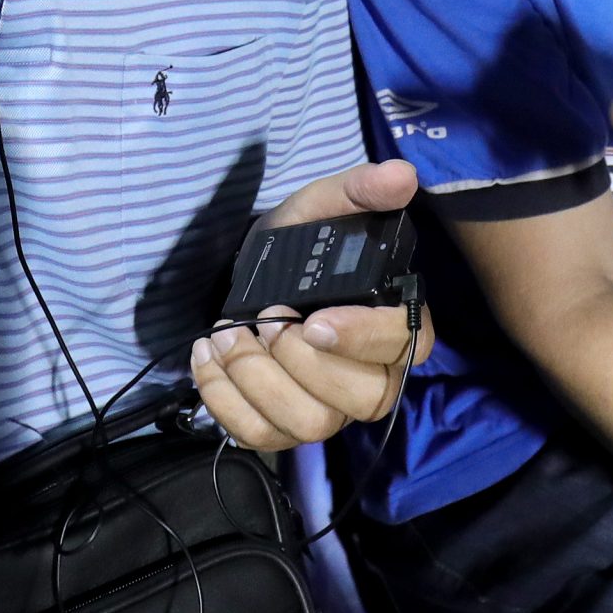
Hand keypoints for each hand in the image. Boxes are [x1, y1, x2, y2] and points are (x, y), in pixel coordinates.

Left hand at [192, 159, 434, 449]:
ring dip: (258, 382)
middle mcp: (373, 376)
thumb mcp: (322, 207)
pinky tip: (206, 357)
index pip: (405, 347)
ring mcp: (330, 409)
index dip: (362, 340)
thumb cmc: (299, 244)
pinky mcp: (284, 428)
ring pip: (310, 424)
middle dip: (301, 363)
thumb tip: (400, 176)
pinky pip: (261, 437)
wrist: (255, 274)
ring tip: (226, 335)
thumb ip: (359, 190)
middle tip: (263, 319)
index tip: (313, 322)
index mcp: (395, 323)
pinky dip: (225, 402)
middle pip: (362, 398)